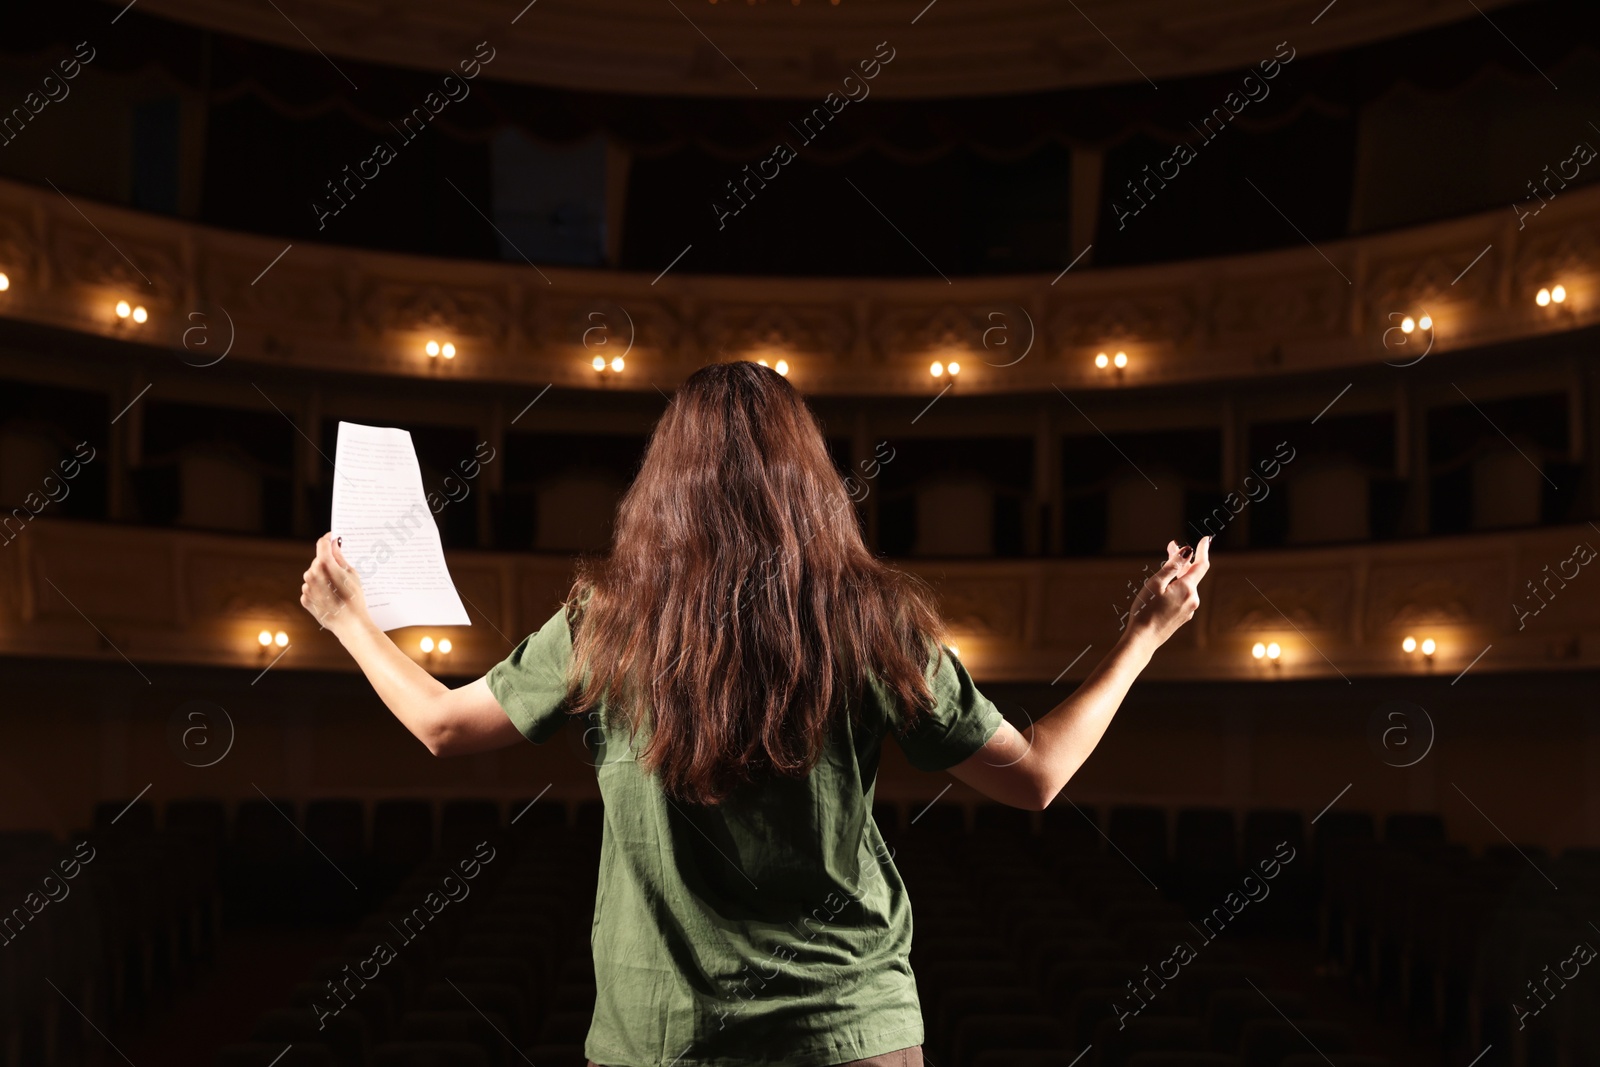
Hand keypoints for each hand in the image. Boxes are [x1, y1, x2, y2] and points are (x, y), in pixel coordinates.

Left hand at [300, 533, 367, 636]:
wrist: (350, 624)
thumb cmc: (354, 598)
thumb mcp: (352, 574)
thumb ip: (340, 557)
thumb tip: (334, 545)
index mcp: (324, 564)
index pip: (322, 544)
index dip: (328, 539)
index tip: (333, 537)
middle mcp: (311, 574)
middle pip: (318, 561)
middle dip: (328, 562)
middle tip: (341, 570)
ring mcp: (306, 588)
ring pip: (313, 575)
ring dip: (322, 577)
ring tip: (336, 588)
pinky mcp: (305, 599)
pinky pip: (311, 589)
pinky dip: (319, 590)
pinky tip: (330, 597)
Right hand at [1123, 536, 1211, 650]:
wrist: (1143, 640)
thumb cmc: (1145, 610)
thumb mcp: (1156, 583)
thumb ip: (1172, 566)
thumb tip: (1187, 551)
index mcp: (1187, 589)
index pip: (1201, 565)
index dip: (1203, 550)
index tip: (1205, 539)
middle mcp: (1192, 599)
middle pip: (1191, 574)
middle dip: (1183, 560)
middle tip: (1170, 546)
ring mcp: (1188, 610)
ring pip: (1186, 585)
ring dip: (1178, 574)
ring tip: (1164, 567)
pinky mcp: (1182, 616)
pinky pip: (1183, 596)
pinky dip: (1176, 587)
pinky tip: (1164, 588)